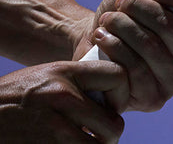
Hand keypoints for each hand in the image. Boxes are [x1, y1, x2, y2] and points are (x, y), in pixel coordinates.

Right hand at [0, 60, 125, 141]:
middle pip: (113, 125)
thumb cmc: (13, 97)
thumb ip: (77, 82)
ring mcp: (51, 129)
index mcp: (65, 73)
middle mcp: (61, 98)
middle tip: (100, 133)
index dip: (122, 94)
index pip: (118, 76)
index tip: (111, 106)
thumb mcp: (46, 76)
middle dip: (110, 133)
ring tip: (86, 142)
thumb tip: (109, 98)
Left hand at [73, 0, 172, 111]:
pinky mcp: (150, 99)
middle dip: (139, 8)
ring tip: (108, 19)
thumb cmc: (125, 11)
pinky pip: (131, 69)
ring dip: (122, 26)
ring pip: (150, 48)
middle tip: (121, 3)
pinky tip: (102, 39)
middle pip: (172, 27)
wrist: (94, 42)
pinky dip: (111, 47)